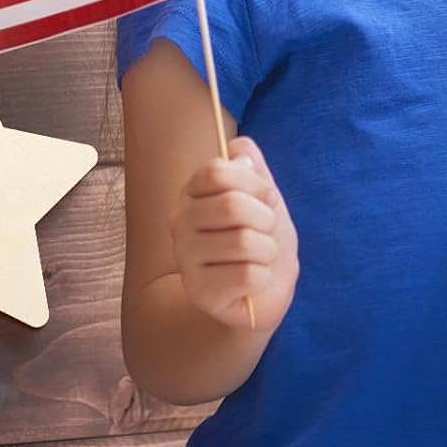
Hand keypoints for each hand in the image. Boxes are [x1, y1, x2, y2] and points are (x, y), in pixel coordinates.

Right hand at [169, 135, 298, 329]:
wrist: (261, 291)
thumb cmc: (260, 236)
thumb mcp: (263, 195)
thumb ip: (252, 166)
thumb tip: (240, 154)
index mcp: (192, 191)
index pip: (217, 171)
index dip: (254, 182)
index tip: (267, 197)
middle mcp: (179, 221)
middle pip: (232, 205)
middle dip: (266, 219)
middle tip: (266, 232)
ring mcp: (185, 257)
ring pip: (243, 242)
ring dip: (267, 250)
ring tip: (260, 257)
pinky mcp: (199, 291)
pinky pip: (248, 275)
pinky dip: (263, 277)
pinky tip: (253, 281)